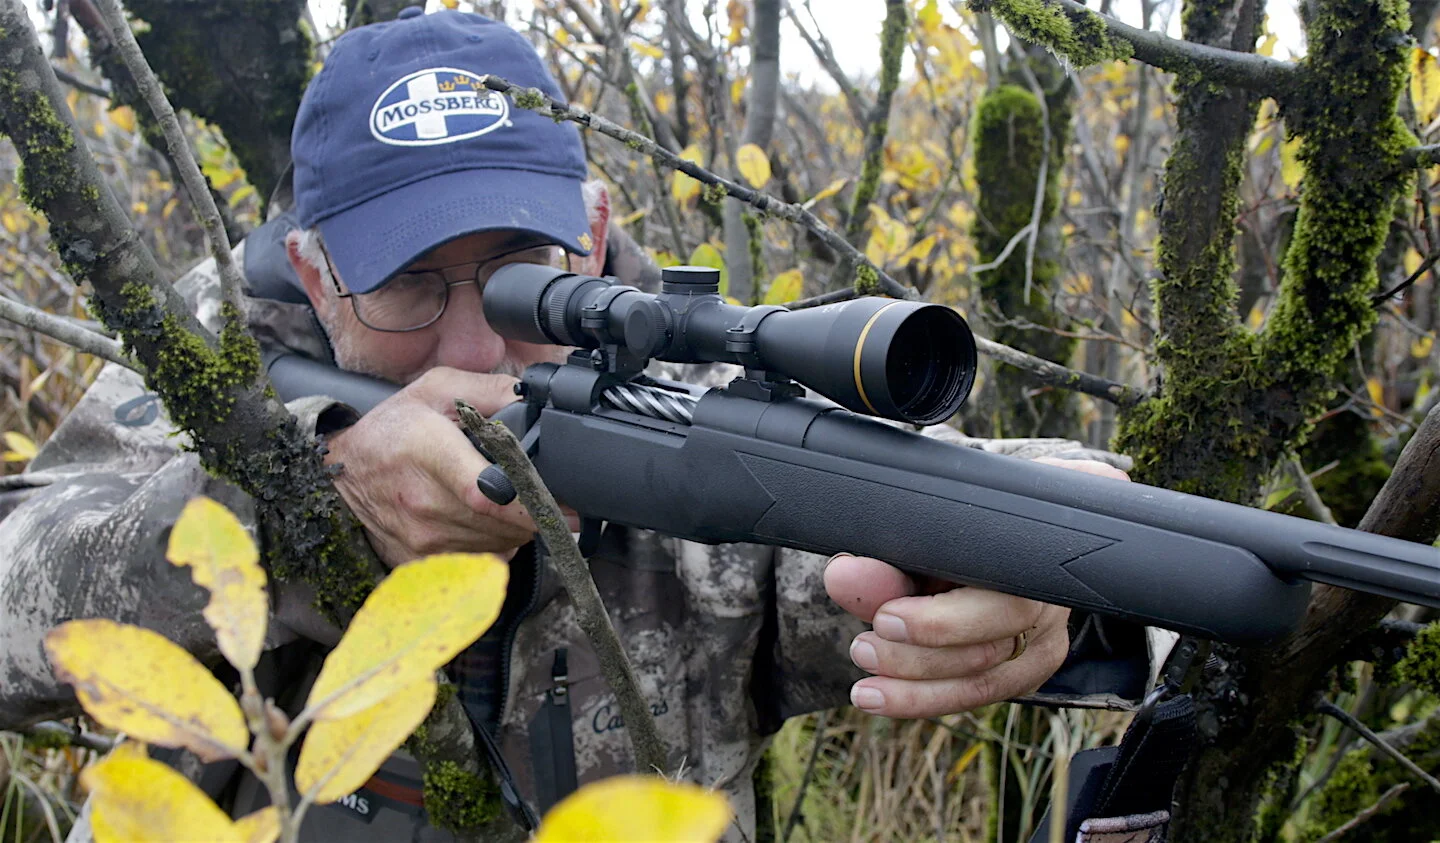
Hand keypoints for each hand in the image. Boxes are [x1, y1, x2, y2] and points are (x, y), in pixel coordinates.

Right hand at [324, 367, 543, 568]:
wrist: (342, 475)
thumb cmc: (392, 430)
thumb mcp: (436, 389)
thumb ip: (491, 391)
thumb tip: (535, 402)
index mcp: (430, 452)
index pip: (486, 492)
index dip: (529, 501)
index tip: (558, 501)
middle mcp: (426, 503)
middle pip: (505, 523)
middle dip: (533, 508)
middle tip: (534, 488)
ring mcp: (424, 539)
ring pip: (501, 544)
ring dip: (516, 527)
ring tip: (503, 500)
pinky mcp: (423, 563)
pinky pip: (482, 562)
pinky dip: (495, 544)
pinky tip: (484, 522)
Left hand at [824, 457, 1129, 718]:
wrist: (999, 543)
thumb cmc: (956, 534)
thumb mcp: (921, 540)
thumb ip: (887, 562)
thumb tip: (841, 577)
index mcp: (1028, 553)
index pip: (992, 596)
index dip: (938, 621)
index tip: (884, 619)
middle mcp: (1047, 599)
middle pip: (988, 646)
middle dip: (916, 658)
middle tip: (862, 650)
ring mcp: (1044, 641)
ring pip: (984, 682)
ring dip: (916, 690)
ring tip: (866, 688)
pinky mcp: (1026, 672)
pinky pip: (977, 696)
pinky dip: (927, 700)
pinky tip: (885, 697)